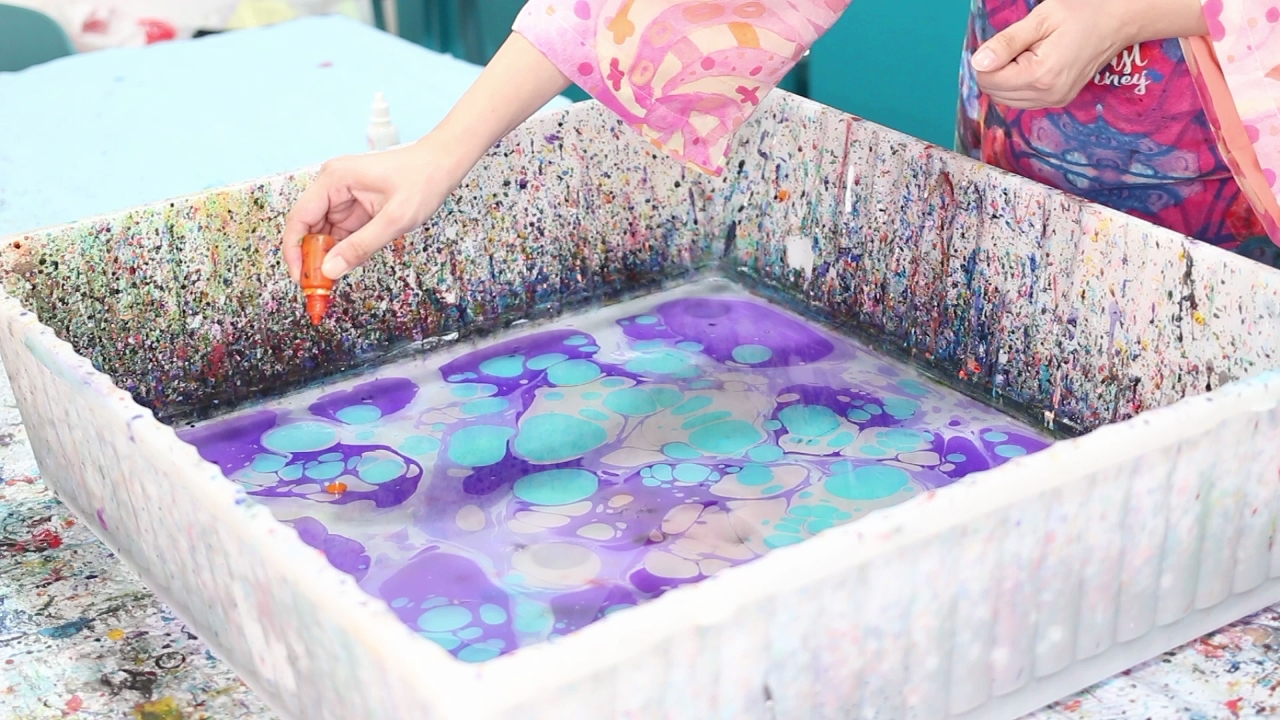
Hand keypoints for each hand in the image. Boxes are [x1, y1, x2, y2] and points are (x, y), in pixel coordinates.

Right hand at [282, 141, 457, 281]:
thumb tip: (330, 270)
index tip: (299, 278)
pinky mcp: (354, 206)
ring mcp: (343, 195)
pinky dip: (340, 251)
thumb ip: (361, 246)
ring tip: (329, 283)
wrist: (442, 165)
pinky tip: (343, 266)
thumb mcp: (395, 219)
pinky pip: (340, 233)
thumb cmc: (422, 181)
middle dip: (311, 258)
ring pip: (323, 233)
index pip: (299, 218)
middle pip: (308, 227)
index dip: (294, 251)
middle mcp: (332, 185)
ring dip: (326, 257)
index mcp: (334, 180)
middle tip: (317, 287)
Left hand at [970, 0, 1208, 109]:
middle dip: (996, 69)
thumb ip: (1006, 43)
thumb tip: (978, 63)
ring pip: (1006, 99)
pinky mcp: (1059, 101)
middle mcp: (1047, 96)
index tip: (1004, 41)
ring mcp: (1055, 101)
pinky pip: (1023, 100)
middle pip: (995, 93)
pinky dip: (1018, 84)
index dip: (986, 59)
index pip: (988, 80)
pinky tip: (1034, 63)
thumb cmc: (1083, 12)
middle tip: (1019, 45)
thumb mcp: (1041, 19)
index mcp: (1040, 76)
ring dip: (1006, 78)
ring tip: (1029, 52)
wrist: (1119, 20)